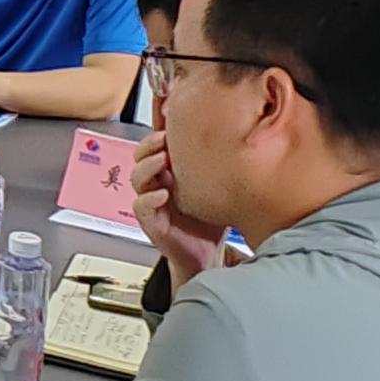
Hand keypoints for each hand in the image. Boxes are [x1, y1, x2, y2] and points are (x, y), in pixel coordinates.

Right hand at [131, 128, 227, 286]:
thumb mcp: (218, 190)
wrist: (208, 255)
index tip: (171, 125)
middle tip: (164, 140)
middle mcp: (157, 184)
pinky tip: (164, 194)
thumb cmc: (210, 221)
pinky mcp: (151, 222)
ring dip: (148, 167)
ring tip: (163, 161)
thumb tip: (242, 142)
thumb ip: (222, 169)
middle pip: (139, 157)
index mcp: (170, 173)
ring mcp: (151, 202)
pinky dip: (149, 199)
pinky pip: (141, 206)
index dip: (158, 135)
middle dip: (149, 145)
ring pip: (137, 178)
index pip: (155, 146)